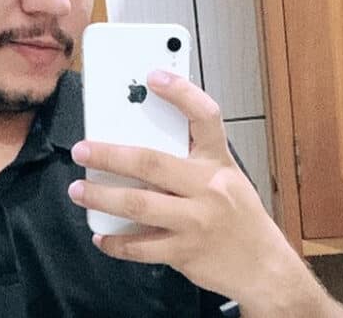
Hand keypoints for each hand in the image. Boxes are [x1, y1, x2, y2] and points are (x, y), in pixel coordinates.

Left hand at [67, 71, 342, 316]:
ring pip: (139, 205)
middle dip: (110, 155)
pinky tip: (100, 235)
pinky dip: (116, 242)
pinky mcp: (185, 252)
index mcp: (219, 162)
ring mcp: (197, 222)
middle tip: (82, 150)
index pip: (204, 117)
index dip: (181, 93)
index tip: (154, 75)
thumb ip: (193, 161)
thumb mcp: (227, 178)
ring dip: (102, 197)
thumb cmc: (239, 217)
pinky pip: (141, 247)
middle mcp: (209, 187)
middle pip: (152, 163)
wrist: (264, 268)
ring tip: (78, 191)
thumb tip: (142, 140)